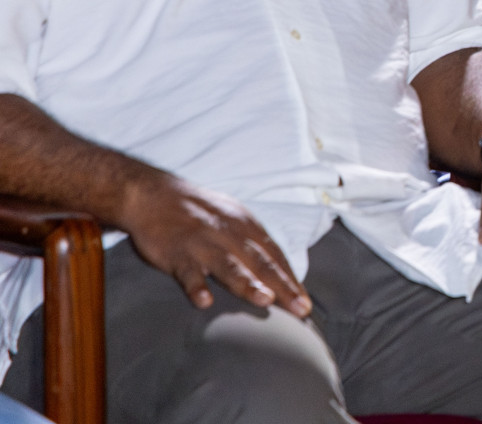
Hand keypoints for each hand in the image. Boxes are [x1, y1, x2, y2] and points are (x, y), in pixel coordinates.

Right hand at [119, 174, 309, 315]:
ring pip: (229, 265)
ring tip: (265, 300)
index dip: (291, 280)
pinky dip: (196, 285)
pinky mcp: (176, 251)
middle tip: (299, 309)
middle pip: (260, 262)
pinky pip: (187, 270)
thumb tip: (277, 274)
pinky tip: (204, 301)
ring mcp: (203, 242)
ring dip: (248, 283)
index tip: (305, 304)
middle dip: (283, 286)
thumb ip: (253, 245)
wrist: (154, 194)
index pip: (275, 256)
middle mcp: (230, 233)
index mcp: (246, 226)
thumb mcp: (232, 219)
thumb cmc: (199, 212)